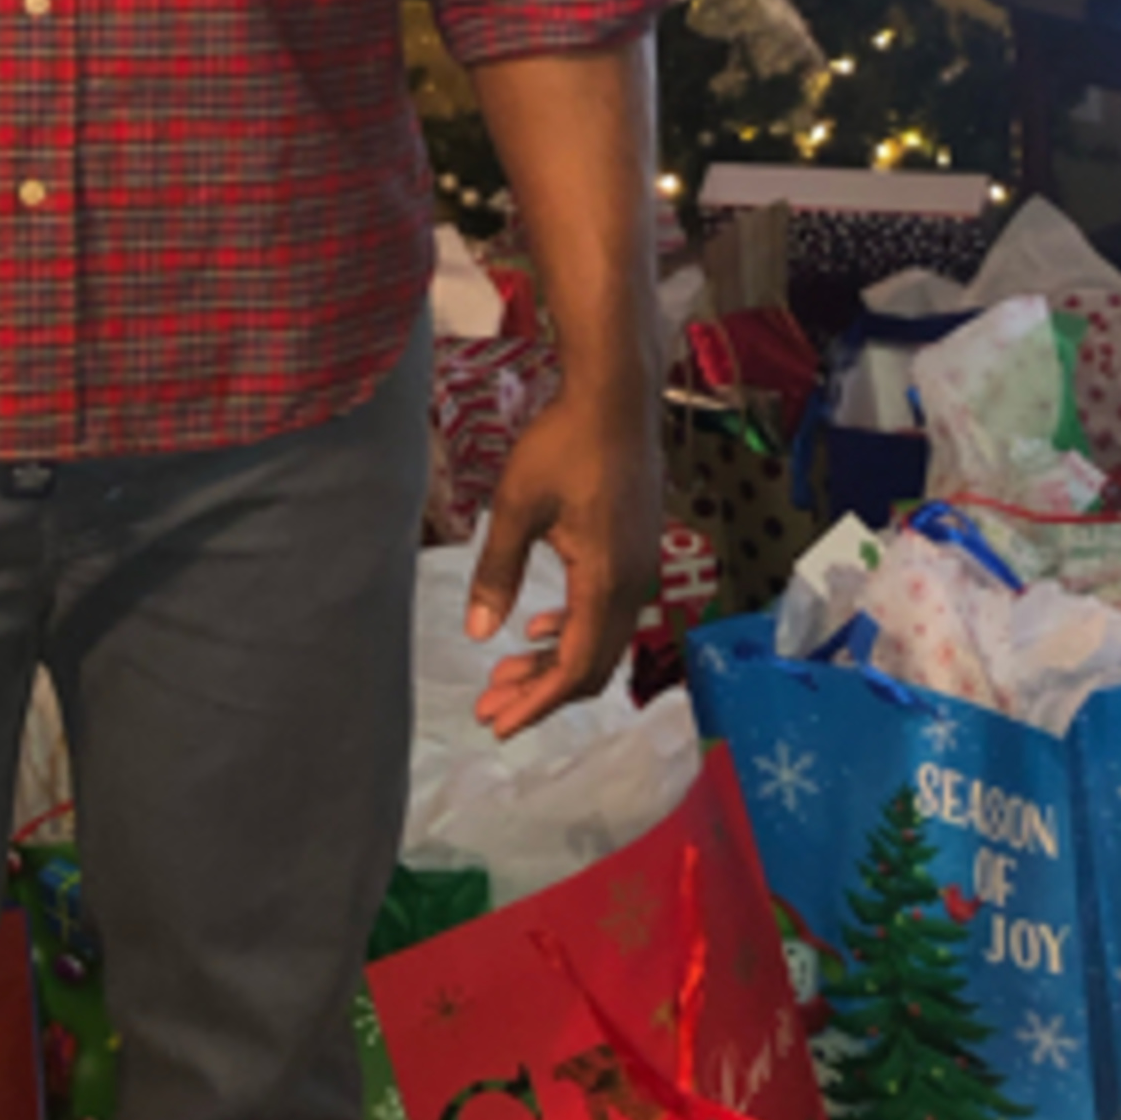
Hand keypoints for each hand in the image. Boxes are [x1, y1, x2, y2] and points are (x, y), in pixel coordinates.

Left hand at [466, 387, 661, 741]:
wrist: (617, 397)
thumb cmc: (563, 444)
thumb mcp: (516, 506)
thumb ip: (498, 572)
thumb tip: (479, 633)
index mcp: (605, 580)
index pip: (576, 667)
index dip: (537, 703)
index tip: (498, 722)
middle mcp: (632, 583)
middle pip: (592, 664)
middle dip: (540, 692)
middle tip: (490, 706)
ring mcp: (641, 567)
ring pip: (601, 638)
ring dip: (554, 662)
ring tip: (504, 671)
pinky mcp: (638, 549)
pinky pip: (609, 611)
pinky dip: (573, 630)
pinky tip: (541, 627)